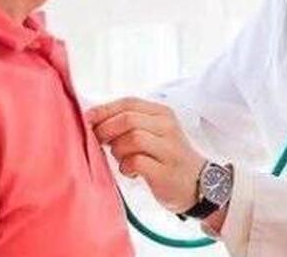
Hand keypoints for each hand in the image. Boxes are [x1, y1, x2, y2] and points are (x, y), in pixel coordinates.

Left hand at [85, 97, 206, 213]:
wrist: (199, 183)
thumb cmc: (167, 157)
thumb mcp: (153, 133)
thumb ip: (129, 124)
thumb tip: (93, 120)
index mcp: (162, 113)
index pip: (128, 103)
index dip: (103, 110)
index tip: (86, 120)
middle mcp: (167, 127)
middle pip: (128, 119)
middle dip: (105, 130)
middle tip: (98, 142)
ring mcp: (169, 148)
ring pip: (132, 138)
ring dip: (117, 150)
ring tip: (121, 159)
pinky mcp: (166, 170)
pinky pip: (136, 162)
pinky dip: (126, 167)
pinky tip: (131, 172)